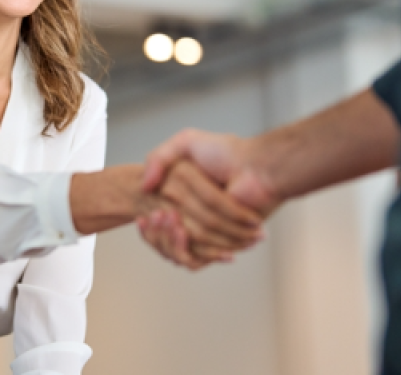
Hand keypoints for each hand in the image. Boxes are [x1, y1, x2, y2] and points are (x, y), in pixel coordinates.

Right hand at [138, 130, 283, 268]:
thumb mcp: (186, 142)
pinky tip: (181, 231)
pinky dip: (184, 250)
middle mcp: (194, 217)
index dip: (148, 226)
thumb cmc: (226, 152)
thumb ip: (158, 158)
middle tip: (158, 215)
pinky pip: (196, 258)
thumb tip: (144, 186)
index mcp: (183, 199)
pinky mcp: (220, 244)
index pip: (156, 222)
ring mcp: (207, 232)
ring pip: (176, 250)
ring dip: (168, 240)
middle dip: (157, 233)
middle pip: (164, 239)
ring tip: (171, 220)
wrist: (256, 168)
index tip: (145, 216)